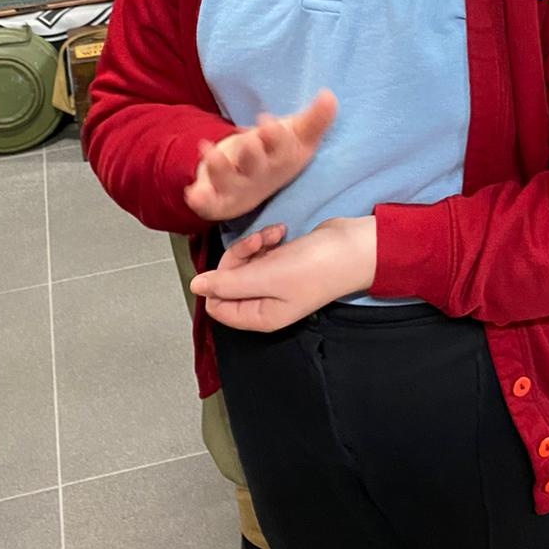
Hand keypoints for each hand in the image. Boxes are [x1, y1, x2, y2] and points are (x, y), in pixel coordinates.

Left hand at [183, 89, 336, 222]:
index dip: (275, 138)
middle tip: (250, 139)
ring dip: (220, 169)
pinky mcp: (216, 197)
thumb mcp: (296, 134)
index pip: (281, 150)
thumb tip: (329, 95)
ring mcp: (237, 188)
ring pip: (229, 183)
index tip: (267, 123)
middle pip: (257, 168)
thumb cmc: (275, 152)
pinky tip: (192, 193)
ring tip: (209, 151)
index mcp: (281, 161)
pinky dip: (201, 201)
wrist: (251, 181)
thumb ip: (314, 119)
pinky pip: (209, 204)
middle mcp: (260, 177)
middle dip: (252, 154)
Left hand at [190, 217, 377, 332]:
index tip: (238, 261)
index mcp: (259, 316)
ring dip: (254, 244)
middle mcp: (263, 303)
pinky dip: (266, 240)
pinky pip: (260, 253)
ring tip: (273, 235)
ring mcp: (273, 282)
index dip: (219, 281)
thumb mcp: (268, 277)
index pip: (217, 305)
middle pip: (228, 281)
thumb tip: (195, 286)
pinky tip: (280, 232)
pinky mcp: (282, 263)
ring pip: (243, 264)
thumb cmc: (315, 267)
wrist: (354, 247)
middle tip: (258, 242)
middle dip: (238, 257)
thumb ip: (228, 283)